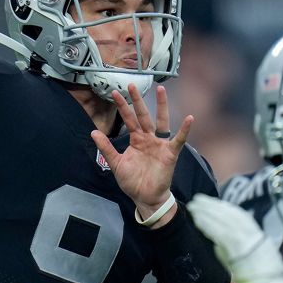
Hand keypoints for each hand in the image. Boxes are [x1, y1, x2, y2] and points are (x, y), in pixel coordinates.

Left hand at [91, 84, 192, 226]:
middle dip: (137, 100)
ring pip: (161, 122)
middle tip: (132, 84)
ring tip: (161, 90)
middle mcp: (148, 138)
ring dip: (161, 106)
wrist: (146, 197)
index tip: (114, 93)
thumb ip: (106, 147)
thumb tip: (93, 132)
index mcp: (136, 140)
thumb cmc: (133, 181)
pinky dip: (184, 130)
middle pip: (143, 115)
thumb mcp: (116, 163)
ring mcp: (160, 144)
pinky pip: (178, 139)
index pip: (128, 119)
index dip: (122, 106)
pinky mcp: (170, 153)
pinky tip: (189, 118)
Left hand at [187, 194, 282, 282]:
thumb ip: (238, 255)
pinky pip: (219, 231)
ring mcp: (247, 241)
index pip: (241, 217)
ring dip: (207, 211)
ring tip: (194, 205)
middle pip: (230, 214)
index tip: (214, 204)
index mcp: (260, 239)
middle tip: (199, 200)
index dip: (225, 209)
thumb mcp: (258, 265)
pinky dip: (207, 223)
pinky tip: (196, 218)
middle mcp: (254, 236)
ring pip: (223, 219)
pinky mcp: (238, 248)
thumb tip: (218, 247)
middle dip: (213, 206)